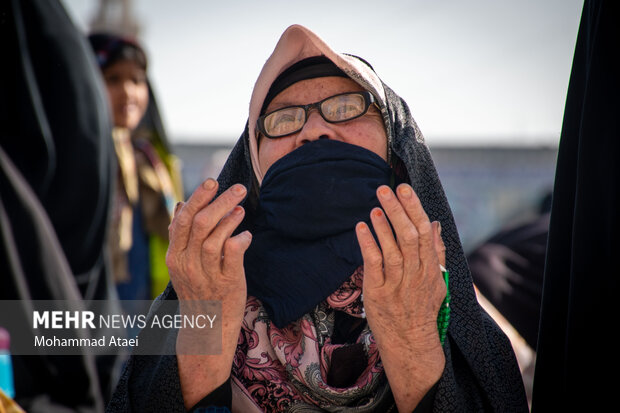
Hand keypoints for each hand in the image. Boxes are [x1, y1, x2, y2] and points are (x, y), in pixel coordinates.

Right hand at [166, 178, 250, 407]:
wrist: (207, 329)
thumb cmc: (198, 289)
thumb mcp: (182, 263)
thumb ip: (181, 234)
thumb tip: (178, 204)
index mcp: (175, 255)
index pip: (183, 220)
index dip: (198, 198)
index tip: (212, 181)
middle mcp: (188, 264)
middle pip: (201, 224)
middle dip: (219, 202)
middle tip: (238, 188)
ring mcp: (206, 275)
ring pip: (214, 238)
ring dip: (230, 219)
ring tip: (241, 209)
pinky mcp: (227, 284)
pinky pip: (233, 256)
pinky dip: (240, 240)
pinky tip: (246, 234)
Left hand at [355, 184, 445, 411]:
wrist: (411, 343)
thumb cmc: (422, 308)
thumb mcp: (437, 281)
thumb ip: (436, 251)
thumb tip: (435, 223)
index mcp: (430, 268)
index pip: (424, 232)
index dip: (414, 209)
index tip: (405, 189)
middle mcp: (416, 275)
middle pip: (408, 237)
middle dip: (397, 211)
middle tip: (384, 189)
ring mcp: (397, 284)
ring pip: (392, 250)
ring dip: (383, 226)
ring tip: (375, 206)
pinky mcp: (378, 293)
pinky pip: (373, 265)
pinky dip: (367, 244)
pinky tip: (361, 227)